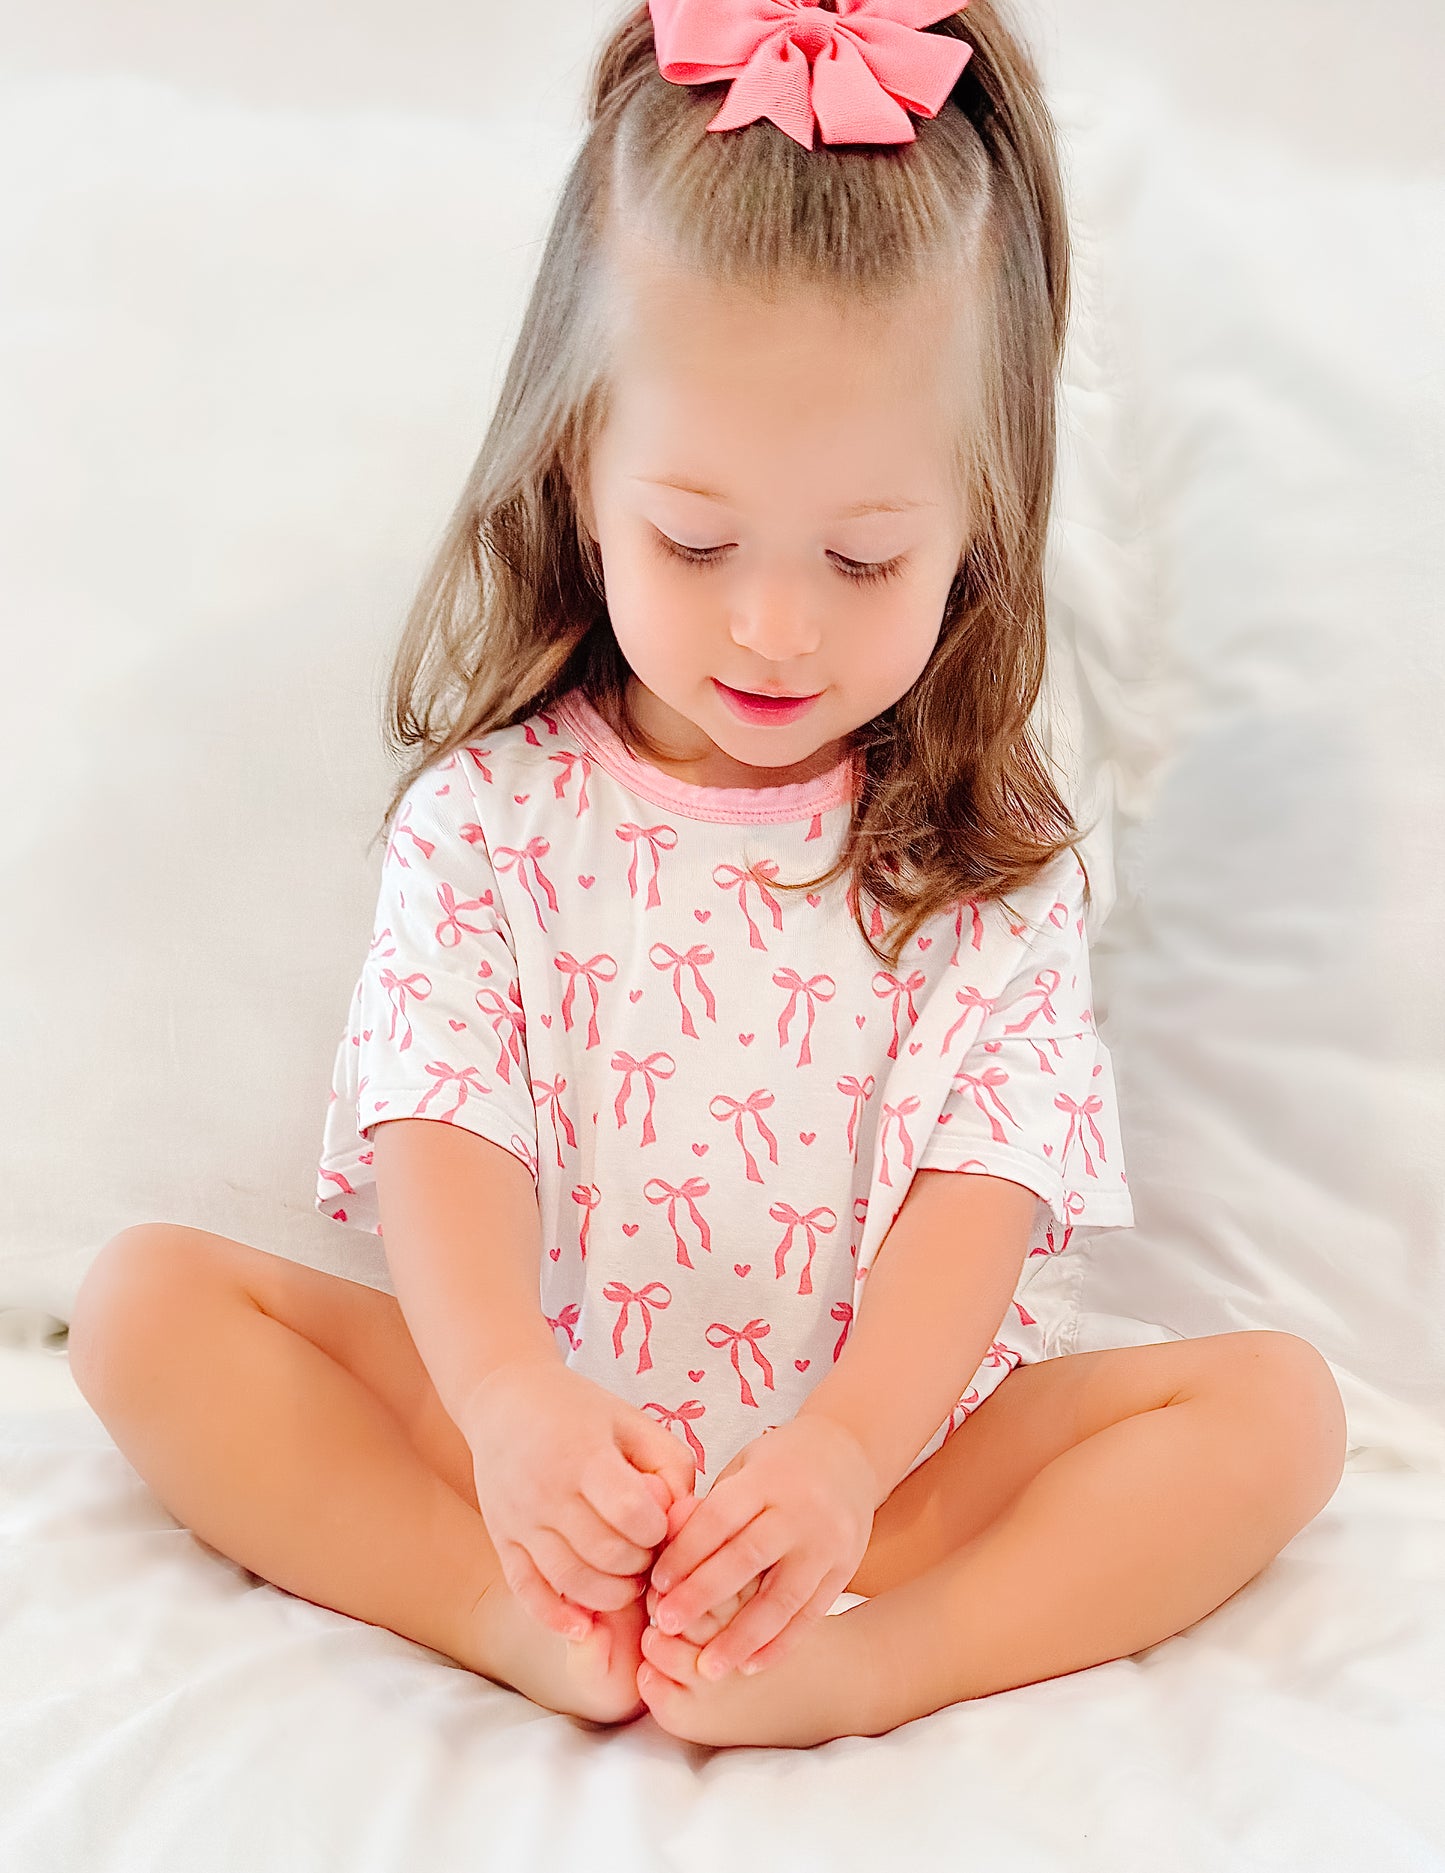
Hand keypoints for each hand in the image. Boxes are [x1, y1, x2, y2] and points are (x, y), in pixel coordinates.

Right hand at [461, 1358, 696, 1642]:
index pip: (632, 1513)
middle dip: (638, 1565)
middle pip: (605, 1553)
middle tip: (647, 1555)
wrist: (505, 1400)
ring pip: (571, 1580)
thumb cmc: (581, 1413)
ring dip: (610, 1594)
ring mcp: (520, 1519)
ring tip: (627, 1580)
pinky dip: (556, 1617)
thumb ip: (671, 1467)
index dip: (657, 1529)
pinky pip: (527, 1591)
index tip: (659, 1524)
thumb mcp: (633, 1422)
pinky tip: (584, 1625)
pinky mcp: (502, 1540)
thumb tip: (684, 1521)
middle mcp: (547, 1491)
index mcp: (585, 1455)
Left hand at [646, 1414, 875, 1679]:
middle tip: (665, 1627)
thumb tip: (661, 1546)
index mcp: (767, 1479)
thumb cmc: (780, 1464)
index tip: (656, 1583)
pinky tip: (750, 1666)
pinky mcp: (845, 1569)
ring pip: (783, 1597)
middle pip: (747, 1558)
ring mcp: (827, 1543)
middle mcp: (800, 1511)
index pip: (720, 1517)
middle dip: (703, 1596)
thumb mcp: (744, 1467)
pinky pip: (811, 1614)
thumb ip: (711, 1507)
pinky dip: (780, 1644)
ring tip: (707, 1668)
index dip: (686, 1551)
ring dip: (742, 1637)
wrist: (851, 1453)